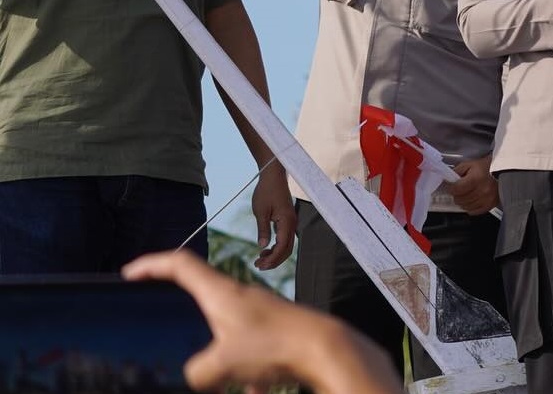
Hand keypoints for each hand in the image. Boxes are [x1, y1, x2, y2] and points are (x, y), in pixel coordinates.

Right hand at [123, 251, 401, 393]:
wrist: (328, 349)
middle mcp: (241, 297)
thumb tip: (194, 376)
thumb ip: (196, 371)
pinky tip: (255, 387)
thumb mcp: (222, 363)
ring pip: (226, 330)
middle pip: (202, 293)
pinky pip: (251, 353)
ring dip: (217, 354)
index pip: (180, 265)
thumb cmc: (275, 346)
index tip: (130, 272)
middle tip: (164, 322)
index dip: (152, 265)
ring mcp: (261, 313)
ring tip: (216, 379)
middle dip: (182, 311)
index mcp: (221, 293)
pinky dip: (246, 372)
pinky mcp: (277, 332)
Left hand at [250, 165, 296, 269]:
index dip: (272, 259)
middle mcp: (292, 224)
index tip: (259, 265)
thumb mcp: (260, 211)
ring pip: (287, 246)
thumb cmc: (266, 191)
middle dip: (274, 261)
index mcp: (287, 222)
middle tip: (258, 266)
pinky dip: (276, 247)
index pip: (282, 247)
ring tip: (260, 260)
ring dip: (275, 255)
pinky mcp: (287, 221)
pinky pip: (285, 239)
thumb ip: (263, 229)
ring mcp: (291, 223)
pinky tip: (265, 249)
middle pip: (287, 250)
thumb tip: (262, 246)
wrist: (273, 177)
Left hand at [450, 155, 499, 215]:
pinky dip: (471, 207)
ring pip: (466, 206)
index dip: (451, 188)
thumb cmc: (485, 167)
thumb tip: (447, 180)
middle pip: (460, 199)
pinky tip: (473, 200)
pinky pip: (474, 211)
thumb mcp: (469, 164)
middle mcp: (482, 191)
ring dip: (463, 201)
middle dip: (457, 195)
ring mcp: (487, 199)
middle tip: (460, 189)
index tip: (451, 186)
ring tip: (467, 194)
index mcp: (476, 179)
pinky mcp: (490, 205)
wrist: (503, 172)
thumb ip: (457, 171)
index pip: (456, 189)